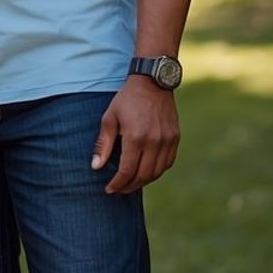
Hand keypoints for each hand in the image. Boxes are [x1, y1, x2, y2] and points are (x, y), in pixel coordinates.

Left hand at [93, 77, 179, 192]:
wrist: (153, 82)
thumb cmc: (127, 100)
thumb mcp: (109, 118)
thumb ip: (103, 144)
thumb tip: (96, 167)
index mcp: (136, 137)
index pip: (127, 171)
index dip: (117, 183)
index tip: (109, 189)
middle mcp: (154, 142)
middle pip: (143, 175)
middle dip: (129, 186)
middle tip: (118, 190)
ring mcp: (167, 141)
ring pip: (157, 172)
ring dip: (143, 182)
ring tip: (130, 184)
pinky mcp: (175, 138)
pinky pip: (168, 163)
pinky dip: (157, 172)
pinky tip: (146, 173)